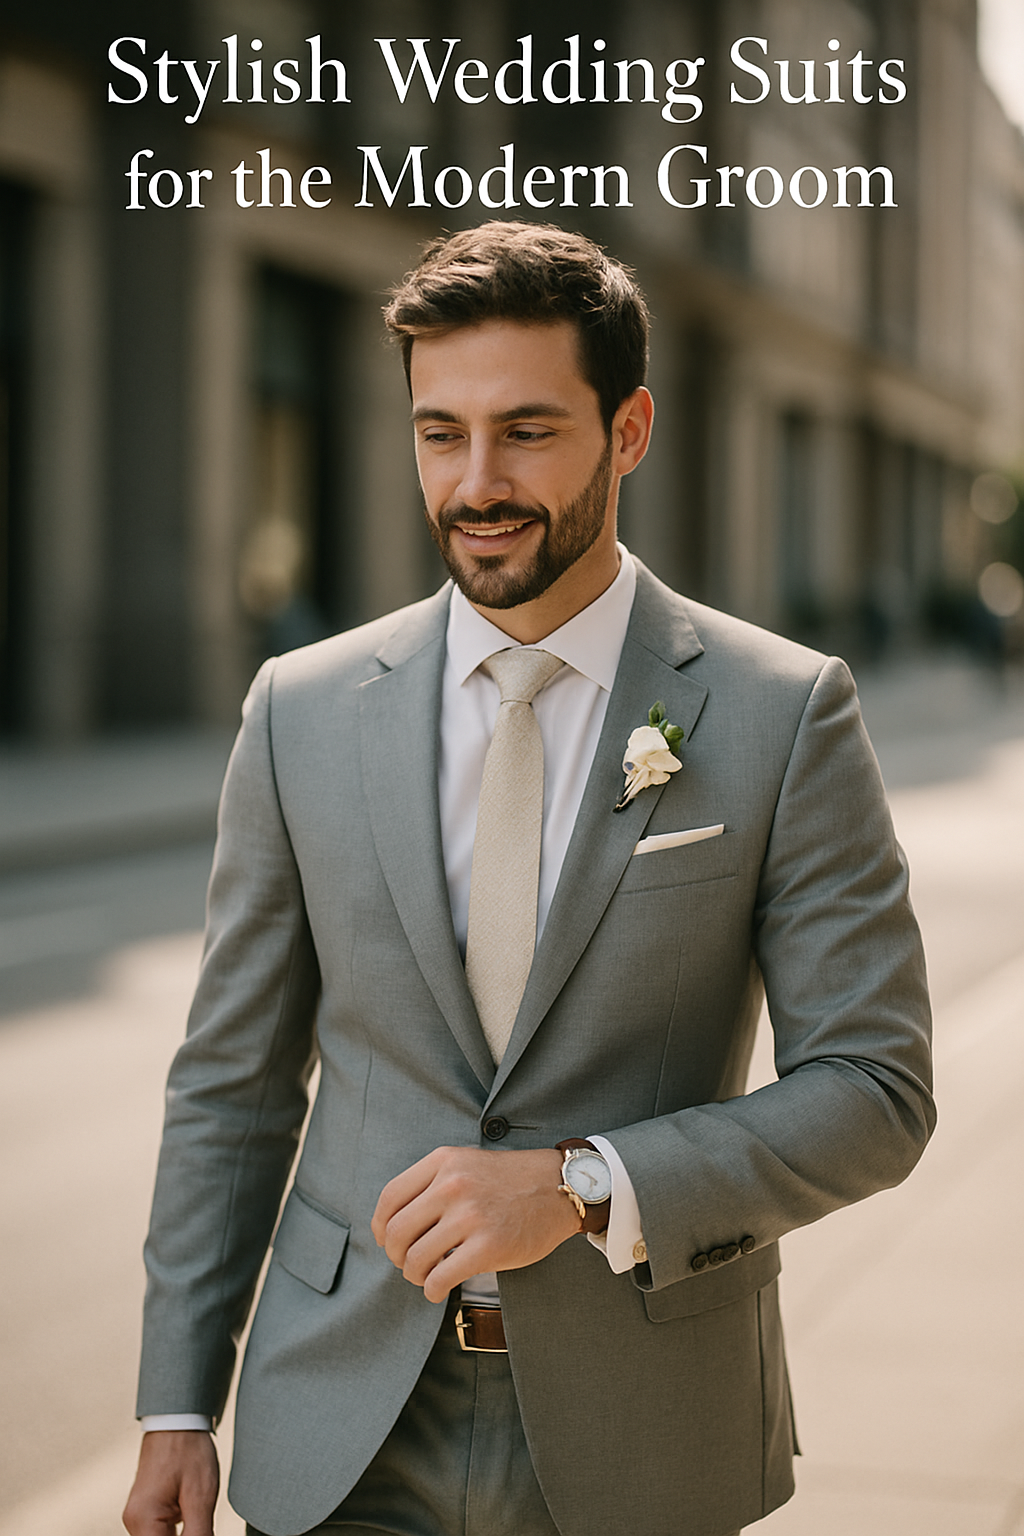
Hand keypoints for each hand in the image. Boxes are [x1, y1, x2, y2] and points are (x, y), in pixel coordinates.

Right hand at [123, 1430, 218, 1534]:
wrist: (177, 1420)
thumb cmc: (188, 1450)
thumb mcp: (201, 1496)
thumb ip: (198, 1535)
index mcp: (144, 1519)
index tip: (202, 1532)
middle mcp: (134, 1521)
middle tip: (202, 1522)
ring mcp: (138, 1516)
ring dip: (182, 1535)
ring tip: (198, 1516)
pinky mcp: (146, 1510)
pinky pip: (160, 1532)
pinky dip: (178, 1532)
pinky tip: (193, 1517)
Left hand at [372, 1146, 580, 1302]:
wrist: (559, 1187)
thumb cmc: (508, 1180)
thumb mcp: (465, 1162)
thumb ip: (431, 1183)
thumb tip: (392, 1224)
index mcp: (443, 1162)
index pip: (389, 1198)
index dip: (380, 1227)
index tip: (385, 1241)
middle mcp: (452, 1185)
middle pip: (396, 1233)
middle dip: (396, 1256)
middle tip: (407, 1264)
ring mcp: (470, 1216)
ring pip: (415, 1259)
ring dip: (414, 1276)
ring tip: (426, 1277)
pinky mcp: (488, 1247)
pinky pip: (440, 1278)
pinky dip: (433, 1290)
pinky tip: (439, 1289)